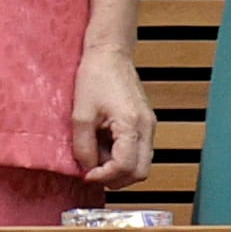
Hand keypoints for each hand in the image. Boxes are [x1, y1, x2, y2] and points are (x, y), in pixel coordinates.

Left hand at [69, 46, 154, 189]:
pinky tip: (105, 145)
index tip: (87, 175)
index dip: (105, 176)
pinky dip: (123, 156)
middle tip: (94, 172)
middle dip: (116, 178)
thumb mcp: (81, 114)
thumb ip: (84, 146)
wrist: (110, 53)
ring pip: (142, 164)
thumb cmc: (95, 76)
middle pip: (140, 172)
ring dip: (120, 168)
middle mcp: (147, 128)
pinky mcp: (145, 123)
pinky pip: (139, 150)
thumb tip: (87, 167)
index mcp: (133, 125)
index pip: (126, 167)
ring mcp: (149, 126)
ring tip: (97, 154)